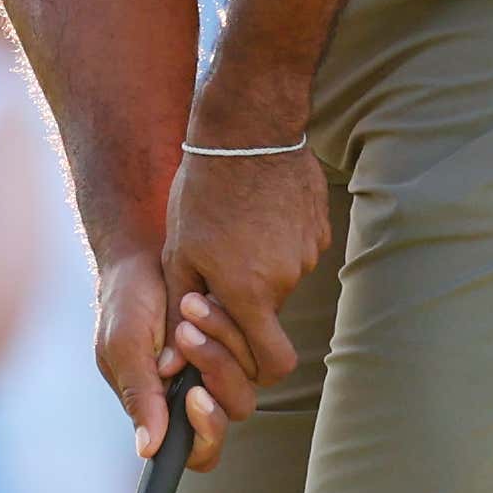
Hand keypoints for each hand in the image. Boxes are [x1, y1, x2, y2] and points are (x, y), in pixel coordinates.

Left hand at [153, 141, 334, 466]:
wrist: (249, 128)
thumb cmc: (203, 191)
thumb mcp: (179, 253)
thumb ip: (182, 312)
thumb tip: (172, 363)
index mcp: (251, 293)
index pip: (271, 364)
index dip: (248, 362)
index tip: (216, 335)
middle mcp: (288, 280)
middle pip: (270, 322)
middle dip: (242, 312)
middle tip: (209, 283)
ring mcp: (309, 253)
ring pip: (281, 284)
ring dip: (254, 273)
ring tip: (227, 235)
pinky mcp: (320, 228)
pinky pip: (296, 253)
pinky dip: (273, 246)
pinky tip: (251, 215)